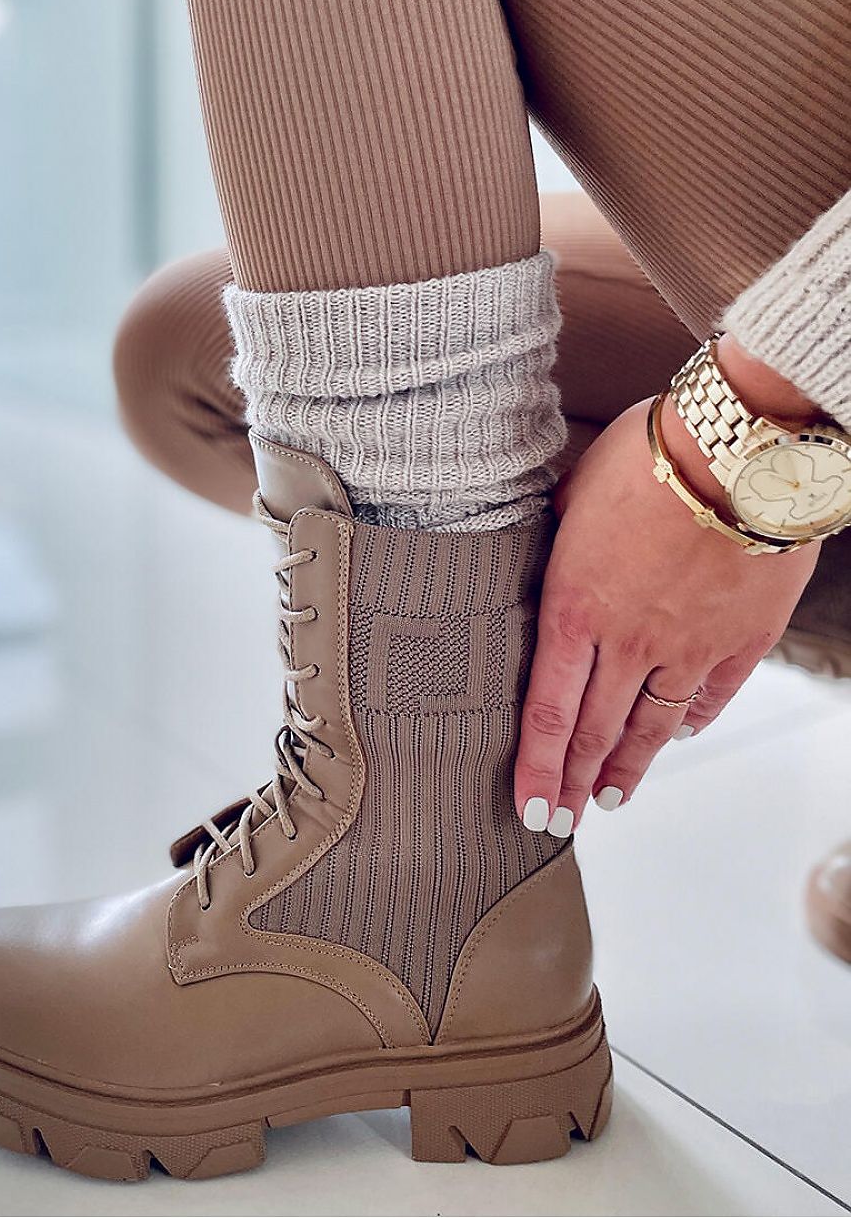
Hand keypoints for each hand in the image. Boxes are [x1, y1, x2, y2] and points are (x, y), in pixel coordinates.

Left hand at [514, 375, 819, 835]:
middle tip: (561, 820)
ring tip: (611, 797)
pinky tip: (680, 737)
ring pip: (653, 728)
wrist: (739, 451)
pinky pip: (710, 697)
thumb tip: (552, 548)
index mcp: (574, 607)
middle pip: (594, 731)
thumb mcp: (574, 493)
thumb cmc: (649, 455)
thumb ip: (560, 539)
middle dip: (572, 784)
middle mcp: (627, 642)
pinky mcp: (741, 640)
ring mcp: (688, 647)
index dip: (536, 768)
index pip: (545, 711)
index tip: (529, 808)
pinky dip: (692, 722)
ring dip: (628, 767)